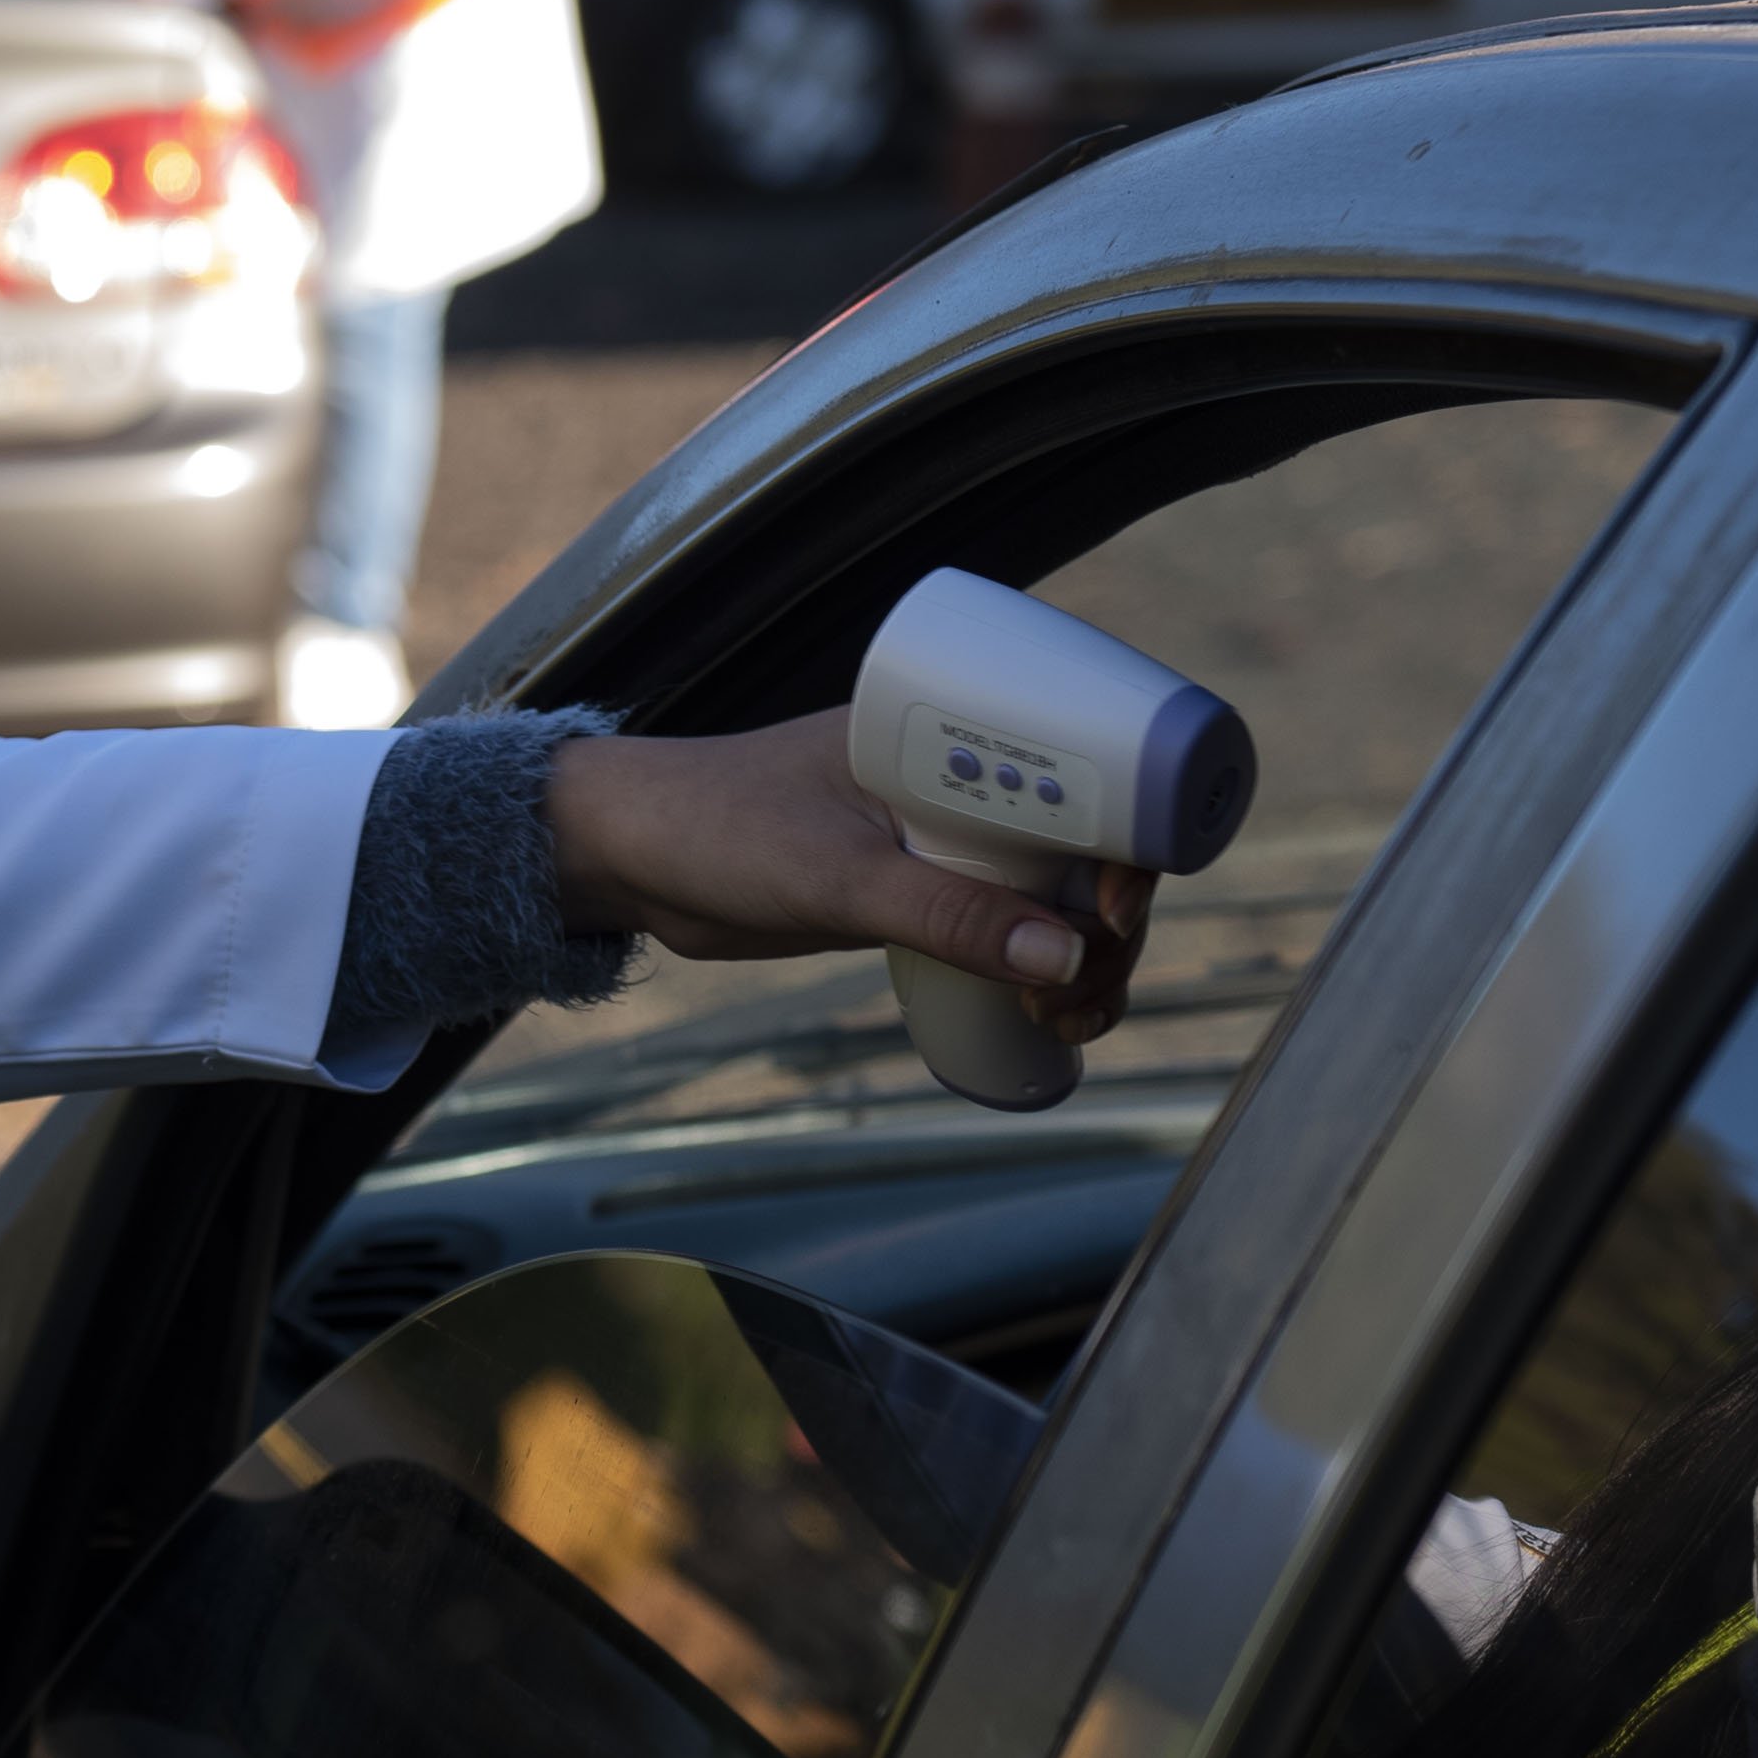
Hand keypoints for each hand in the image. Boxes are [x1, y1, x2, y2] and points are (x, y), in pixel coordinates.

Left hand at [544, 714, 1150, 1048]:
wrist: (629, 856)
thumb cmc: (720, 828)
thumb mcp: (842, 876)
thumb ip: (950, 916)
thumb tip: (1067, 957)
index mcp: (954, 736)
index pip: (1087, 778)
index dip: (1128, 848)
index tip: (1112, 918)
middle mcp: (961, 780)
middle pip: (1086, 851)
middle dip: (1110, 929)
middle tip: (1086, 994)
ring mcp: (942, 838)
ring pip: (1052, 900)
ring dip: (1084, 962)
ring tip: (1067, 1021)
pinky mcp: (915, 890)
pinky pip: (1004, 928)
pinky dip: (1039, 973)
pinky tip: (1047, 1017)